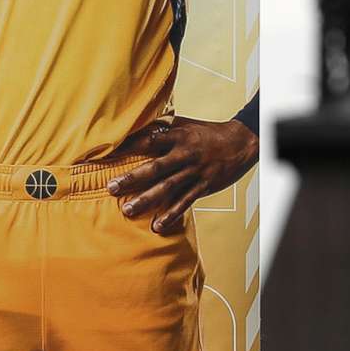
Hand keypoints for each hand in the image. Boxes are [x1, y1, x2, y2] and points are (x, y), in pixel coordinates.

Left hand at [109, 117, 255, 235]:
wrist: (241, 142)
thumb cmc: (207, 132)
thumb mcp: (185, 124)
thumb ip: (162, 128)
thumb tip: (135, 128)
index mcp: (179, 136)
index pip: (150, 141)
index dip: (129, 147)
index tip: (109, 154)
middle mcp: (185, 155)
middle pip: (155, 167)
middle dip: (132, 178)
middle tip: (112, 188)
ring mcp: (195, 172)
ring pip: (168, 188)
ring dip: (147, 200)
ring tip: (128, 210)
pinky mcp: (203, 186)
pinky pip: (185, 202)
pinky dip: (172, 215)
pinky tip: (158, 226)